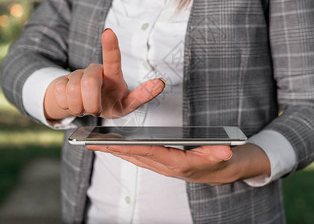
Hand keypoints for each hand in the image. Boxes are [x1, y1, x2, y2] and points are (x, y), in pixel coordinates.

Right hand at [44, 28, 165, 119]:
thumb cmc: (109, 103)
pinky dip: (68, 106)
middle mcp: (94, 70)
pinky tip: (73, 104)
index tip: (108, 33)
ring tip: (85, 107)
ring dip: (80, 107)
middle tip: (95, 110)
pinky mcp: (60, 82)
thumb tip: (161, 82)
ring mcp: (76, 74)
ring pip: (72, 91)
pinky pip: (60, 95)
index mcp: (112, 74)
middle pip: (88, 83)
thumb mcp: (126, 104)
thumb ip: (142, 95)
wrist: (83, 109)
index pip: (112, 58)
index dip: (110, 46)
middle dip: (91, 103)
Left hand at [86, 143, 270, 184]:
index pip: (149, 152)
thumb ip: (221, 152)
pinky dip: (125, 152)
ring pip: (134, 158)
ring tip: (95, 142)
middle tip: (90, 142)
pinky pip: (140, 158)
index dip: (129, 147)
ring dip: (115, 151)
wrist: (223, 171)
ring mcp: (163, 167)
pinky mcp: (162, 164)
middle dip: (112, 149)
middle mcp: (166, 166)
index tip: (110, 143)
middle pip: (135, 156)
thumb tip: (224, 150)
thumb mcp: (223, 155)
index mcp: (177, 163)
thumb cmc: (220, 160)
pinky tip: (115, 145)